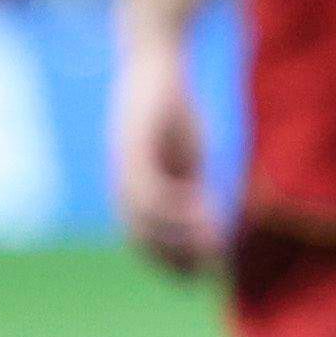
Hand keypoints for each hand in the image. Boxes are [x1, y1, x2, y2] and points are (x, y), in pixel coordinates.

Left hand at [108, 28, 218, 272]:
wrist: (155, 59)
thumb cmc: (172, 110)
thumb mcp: (188, 159)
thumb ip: (195, 195)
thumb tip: (213, 233)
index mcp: (132, 193)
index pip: (144, 241)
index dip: (170, 263)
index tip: (200, 276)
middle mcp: (122, 185)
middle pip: (139, 238)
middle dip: (172, 259)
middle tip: (205, 271)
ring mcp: (126, 167)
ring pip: (143, 220)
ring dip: (179, 237)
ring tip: (211, 242)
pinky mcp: (134, 147)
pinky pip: (150, 190)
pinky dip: (176, 206)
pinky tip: (203, 207)